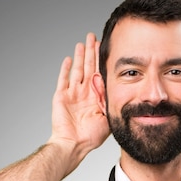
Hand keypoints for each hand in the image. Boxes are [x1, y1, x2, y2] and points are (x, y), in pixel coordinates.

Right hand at [50, 33, 109, 157]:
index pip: (99, 74)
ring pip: (77, 70)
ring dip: (79, 56)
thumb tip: (119, 89)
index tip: (106, 48)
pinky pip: (63, 80)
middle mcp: (84, 93)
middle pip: (88, 67)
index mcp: (96, 97)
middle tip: (93, 36)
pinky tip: (68, 58)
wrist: (74, 144)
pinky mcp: (61, 96)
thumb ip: (110, 102)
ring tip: (83, 42)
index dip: (102, 61)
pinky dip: (65, 69)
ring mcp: (72, 94)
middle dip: (91, 52)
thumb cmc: (91, 136)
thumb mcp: (107, 118)